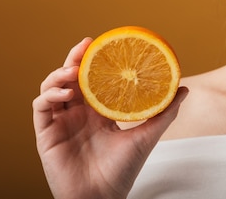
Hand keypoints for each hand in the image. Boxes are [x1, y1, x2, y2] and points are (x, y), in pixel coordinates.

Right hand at [32, 38, 187, 198]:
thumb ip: (165, 112)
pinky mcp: (46, 134)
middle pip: (70, 78)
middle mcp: (78, 113)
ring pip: (52, 88)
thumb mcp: (147, 135)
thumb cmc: (123, 169)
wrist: (102, 197)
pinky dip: (50, 95)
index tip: (100, 42)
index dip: (93, 60)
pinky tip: (67, 93)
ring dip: (59, 74)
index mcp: (98, 111)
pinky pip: (41, 108)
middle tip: (85, 45)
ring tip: (74, 71)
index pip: (92, 79)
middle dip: (74, 59)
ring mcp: (61, 122)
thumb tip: (184, 88)